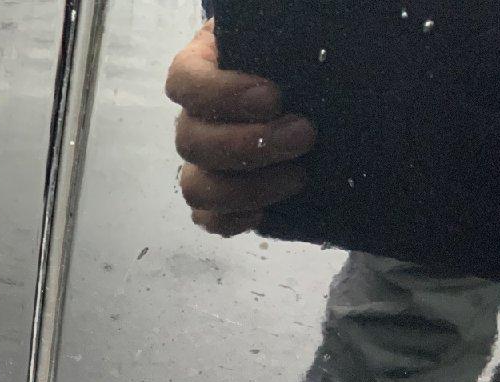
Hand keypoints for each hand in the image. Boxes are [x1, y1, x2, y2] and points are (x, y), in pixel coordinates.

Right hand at [165, 20, 315, 236]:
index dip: (220, 95)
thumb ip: (280, 48)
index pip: (183, 82)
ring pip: (195, 187)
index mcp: (201, 69)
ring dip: (245, 188)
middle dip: (249, 145)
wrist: (316, 97)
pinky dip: (231, 220)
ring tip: (298, 177)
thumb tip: (291, 73)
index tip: (273, 98)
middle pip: (190, 141)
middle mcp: (192, 118)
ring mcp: (199, 161)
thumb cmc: (299, 61)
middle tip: (304, 136)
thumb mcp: (288, 43)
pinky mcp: (215, 198)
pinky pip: (205, 218)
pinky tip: (265, 213)